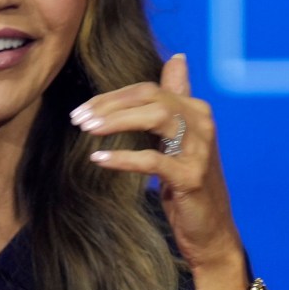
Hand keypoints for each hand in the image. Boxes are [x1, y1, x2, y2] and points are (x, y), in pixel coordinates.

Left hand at [72, 54, 249, 289]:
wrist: (211, 231)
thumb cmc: (188, 182)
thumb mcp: (182, 138)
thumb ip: (177, 98)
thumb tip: (178, 58)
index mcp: (196, 110)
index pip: (149, 88)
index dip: (113, 95)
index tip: (83, 109)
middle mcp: (202, 123)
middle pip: (152, 97)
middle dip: (110, 105)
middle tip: (77, 119)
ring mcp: (200, 149)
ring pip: (156, 118)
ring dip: (117, 121)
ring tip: (87, 131)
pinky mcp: (192, 177)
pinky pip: (153, 160)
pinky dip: (124, 158)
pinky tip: (99, 159)